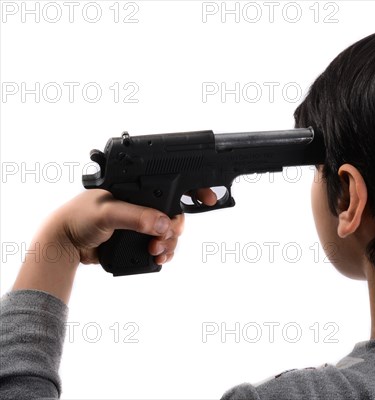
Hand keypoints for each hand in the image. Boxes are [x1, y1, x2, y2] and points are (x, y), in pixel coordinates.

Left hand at [12, 188, 216, 303]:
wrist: (64, 245)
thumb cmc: (78, 217)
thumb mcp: (107, 212)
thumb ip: (135, 216)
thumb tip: (162, 223)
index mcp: (137, 187)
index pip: (170, 183)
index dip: (193, 188)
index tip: (208, 197)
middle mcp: (143, 203)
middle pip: (175, 213)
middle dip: (175, 228)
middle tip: (163, 238)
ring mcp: (142, 223)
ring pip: (170, 232)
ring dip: (169, 243)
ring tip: (156, 251)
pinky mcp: (139, 240)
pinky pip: (162, 246)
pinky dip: (165, 253)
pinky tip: (158, 258)